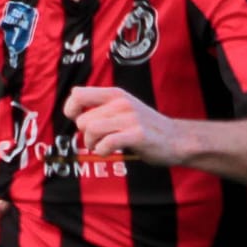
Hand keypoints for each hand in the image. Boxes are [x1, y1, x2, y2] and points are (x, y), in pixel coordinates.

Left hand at [65, 85, 179, 165]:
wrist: (176, 139)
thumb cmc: (145, 126)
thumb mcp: (123, 107)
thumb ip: (100, 102)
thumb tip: (74, 95)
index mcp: (115, 94)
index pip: (78, 95)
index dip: (71, 110)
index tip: (78, 120)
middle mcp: (121, 103)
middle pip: (83, 120)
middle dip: (85, 134)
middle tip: (98, 140)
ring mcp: (130, 119)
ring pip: (92, 130)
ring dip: (92, 144)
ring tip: (101, 146)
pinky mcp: (137, 135)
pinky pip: (107, 143)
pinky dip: (102, 151)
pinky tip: (109, 151)